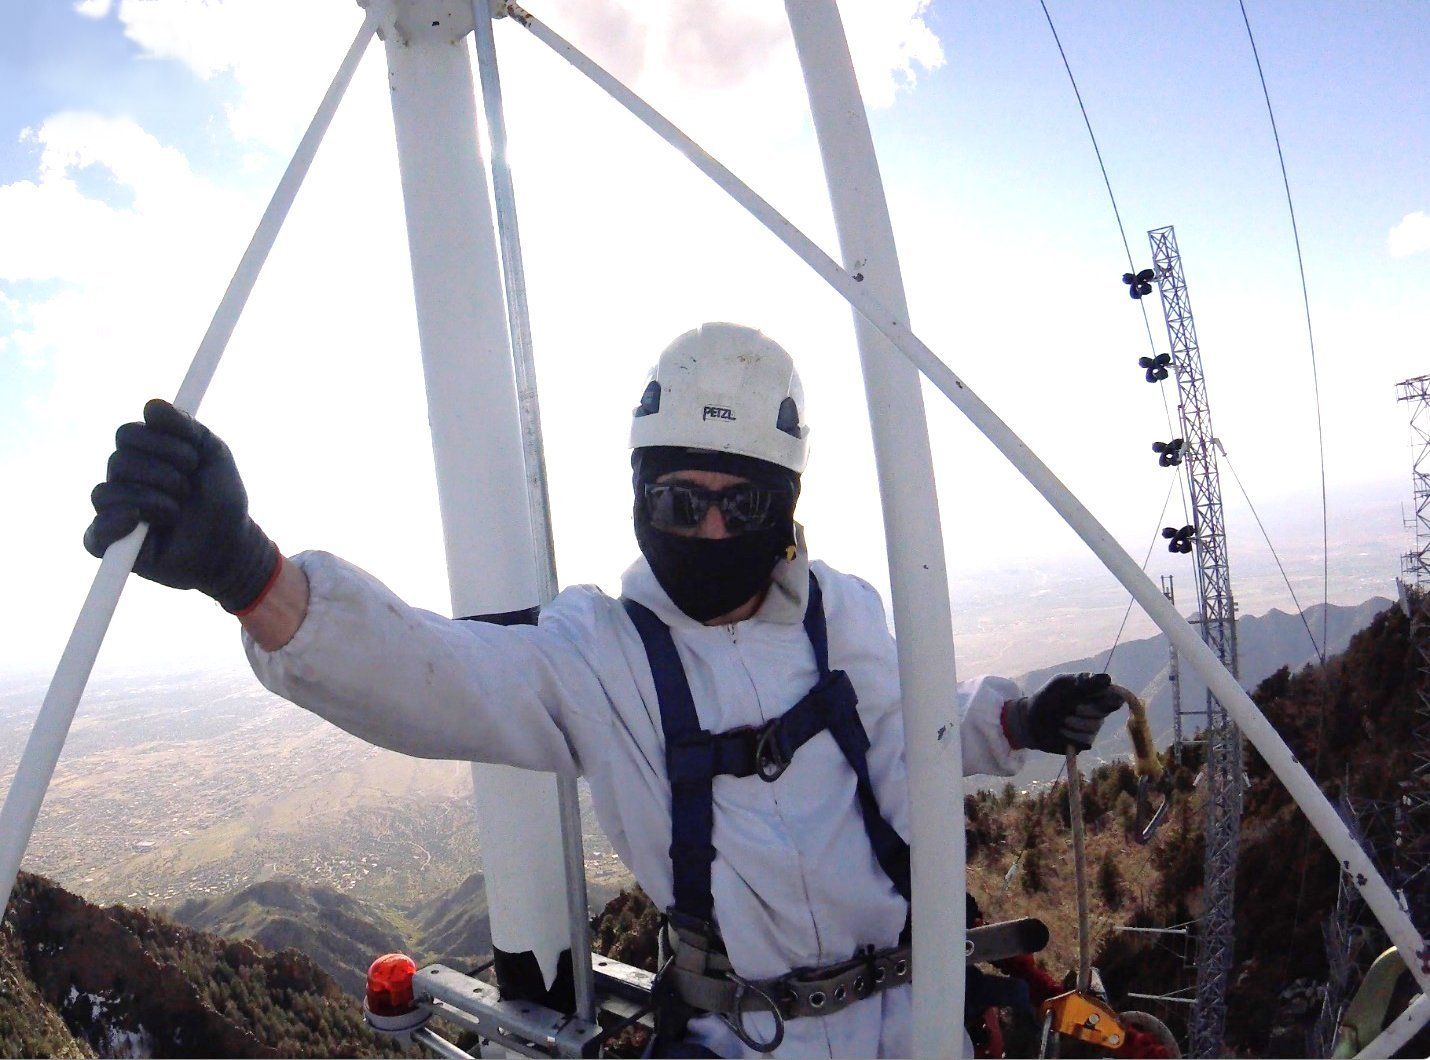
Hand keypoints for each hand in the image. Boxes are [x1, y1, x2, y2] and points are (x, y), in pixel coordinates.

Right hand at [84, 399, 278, 612]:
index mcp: (145, 456)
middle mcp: (126, 480)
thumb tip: (152, 405)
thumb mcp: (214, 455)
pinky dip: (113, 525)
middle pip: (118, 461)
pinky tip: (136, 522)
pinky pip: (93, 534)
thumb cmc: (222, 499)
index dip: (160, 442)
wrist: (231, 544)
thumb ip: (187, 427)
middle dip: (161, 473)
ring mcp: (117, 512)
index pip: (128, 433)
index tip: (194, 458)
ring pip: (106, 493)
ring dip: (150, 500)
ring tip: (177, 513)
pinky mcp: (114, 545)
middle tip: (188, 488)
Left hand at [1003, 672, 1123, 753]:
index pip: (1115, 695)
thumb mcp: (1062, 685)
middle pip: (1105, 711)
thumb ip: (1084, 682)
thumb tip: (1108, 679)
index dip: (1109, 698)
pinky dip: (1071, 736)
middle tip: (1070, 707)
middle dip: (1085, 710)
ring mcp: (1092, 727)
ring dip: (1075, 723)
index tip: (1095, 698)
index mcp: (1093, 692)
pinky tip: (1062, 732)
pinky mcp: (1085, 742)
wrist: (1030, 722)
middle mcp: (1097, 710)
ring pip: (1094, 727)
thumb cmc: (1046, 698)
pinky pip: (1086, 741)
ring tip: (1061, 720)